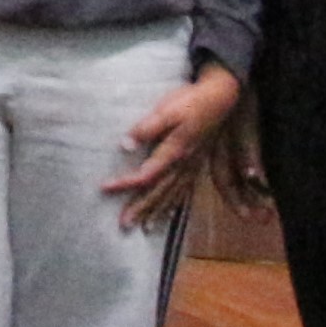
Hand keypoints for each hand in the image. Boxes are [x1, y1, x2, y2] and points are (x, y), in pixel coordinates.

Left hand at [106, 65, 241, 227]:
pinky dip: (175, 205)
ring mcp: (192, 167)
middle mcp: (183, 165)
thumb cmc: (190, 102)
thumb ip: (146, 128)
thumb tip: (125, 144)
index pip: (146, 174)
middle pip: (159, 191)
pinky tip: (168, 214)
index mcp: (174, 151)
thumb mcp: (166, 110)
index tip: (105, 188)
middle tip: (124, 224)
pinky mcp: (196, 166)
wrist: (220, 99)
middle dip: (141, 208)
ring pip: (172, 195)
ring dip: (157, 211)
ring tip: (144, 227)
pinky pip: (185, 191)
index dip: (125, 182)